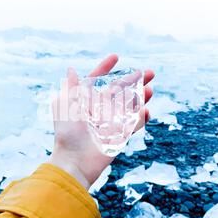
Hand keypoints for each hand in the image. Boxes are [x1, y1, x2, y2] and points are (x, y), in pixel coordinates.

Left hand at [48, 54, 153, 188]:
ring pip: (131, 105)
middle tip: (150, 72)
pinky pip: (134, 124)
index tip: (116, 57)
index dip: (105, 68)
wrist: (75, 160)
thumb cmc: (68, 132)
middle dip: (134, 80)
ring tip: (151, 90)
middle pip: (120, 90)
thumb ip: (71, 87)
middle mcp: (100, 109)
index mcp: (86, 101)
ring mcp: (112, 121)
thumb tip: (71, 69)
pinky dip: (142, 118)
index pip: (97, 80)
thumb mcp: (65, 106)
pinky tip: (146, 111)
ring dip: (142, 96)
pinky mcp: (120, 135)